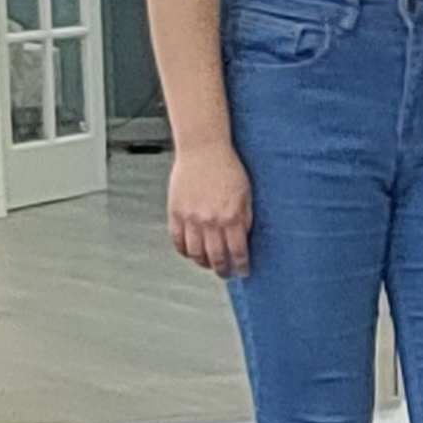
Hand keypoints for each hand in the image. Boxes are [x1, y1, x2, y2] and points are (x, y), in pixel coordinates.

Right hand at [167, 141, 252, 277]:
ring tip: (208, 264)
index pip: (238, 252)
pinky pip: (178, 241)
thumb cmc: (226, 167)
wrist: (203, 149)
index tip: (243, 271)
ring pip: (195, 254)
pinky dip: (184, 251)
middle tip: (226, 273)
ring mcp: (191, 218)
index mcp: (231, 216)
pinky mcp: (175, 213)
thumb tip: (244, 239)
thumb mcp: (246, 194)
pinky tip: (191, 252)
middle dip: (223, 270)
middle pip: (216, 258)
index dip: (241, 266)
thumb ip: (245, 218)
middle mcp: (210, 221)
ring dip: (203, 263)